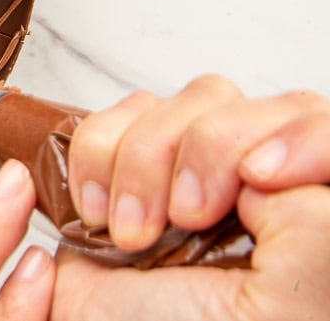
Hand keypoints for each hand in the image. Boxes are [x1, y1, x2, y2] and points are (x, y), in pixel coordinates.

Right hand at [55, 76, 329, 319]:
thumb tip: (269, 156)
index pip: (322, 128)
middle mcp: (258, 185)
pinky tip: (102, 216)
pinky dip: (95, 160)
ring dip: (143, 164)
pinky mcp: (124, 165)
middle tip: (189, 218)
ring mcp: (189, 170)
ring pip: (181, 103)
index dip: (301, 136)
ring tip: (135, 235)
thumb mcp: (294, 299)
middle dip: (206, 152)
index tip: (259, 179)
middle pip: (249, 106)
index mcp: (308, 210)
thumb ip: (319, 224)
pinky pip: (112, 119)